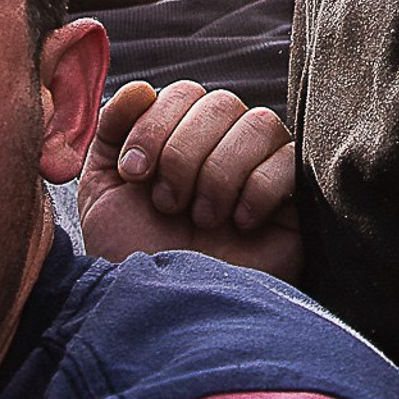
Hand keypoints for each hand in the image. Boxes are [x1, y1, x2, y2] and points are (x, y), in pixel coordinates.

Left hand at [78, 81, 300, 278]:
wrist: (165, 311)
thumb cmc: (133, 254)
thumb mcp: (103, 188)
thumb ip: (112, 130)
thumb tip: (141, 86)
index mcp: (181, 138)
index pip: (183, 92)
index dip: (155, 124)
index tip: (132, 174)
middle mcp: (224, 148)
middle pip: (221, 101)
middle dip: (183, 152)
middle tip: (167, 203)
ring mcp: (262, 171)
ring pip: (259, 122)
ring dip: (218, 172)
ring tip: (201, 218)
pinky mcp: (295, 200)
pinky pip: (290, 160)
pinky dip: (257, 189)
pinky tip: (239, 226)